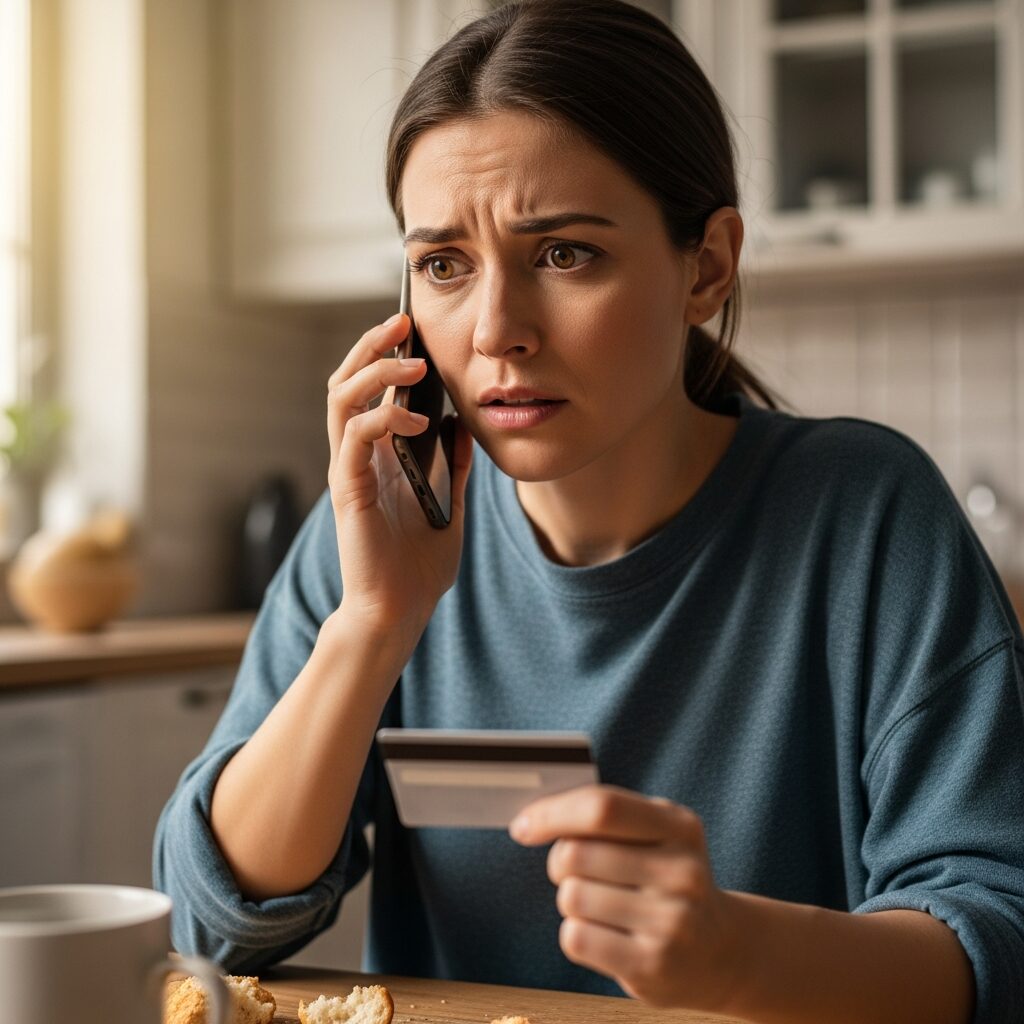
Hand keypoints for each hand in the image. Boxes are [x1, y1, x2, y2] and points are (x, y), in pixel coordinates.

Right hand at [326, 312, 472, 635]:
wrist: (399, 610)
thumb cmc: (418, 565)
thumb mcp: (451, 504)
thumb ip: (454, 465)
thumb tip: (462, 424)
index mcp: (380, 456)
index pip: (371, 389)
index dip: (386, 354)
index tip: (416, 329)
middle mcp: (358, 455)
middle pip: (348, 380)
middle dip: (372, 345)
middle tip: (403, 321)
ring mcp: (350, 469)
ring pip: (343, 397)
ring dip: (375, 370)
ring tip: (413, 361)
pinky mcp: (349, 488)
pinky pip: (355, 436)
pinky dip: (383, 417)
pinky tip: (416, 420)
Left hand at [509, 784, 743, 1011]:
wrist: (719, 952)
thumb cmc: (666, 880)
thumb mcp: (657, 835)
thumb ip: (606, 816)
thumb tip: (529, 819)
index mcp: (681, 827)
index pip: (602, 807)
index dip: (552, 813)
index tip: (524, 825)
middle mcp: (683, 872)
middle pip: (575, 854)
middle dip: (560, 862)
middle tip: (578, 872)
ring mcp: (672, 922)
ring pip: (571, 897)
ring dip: (571, 901)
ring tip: (602, 906)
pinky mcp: (652, 966)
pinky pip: (576, 939)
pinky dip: (577, 934)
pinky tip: (606, 935)